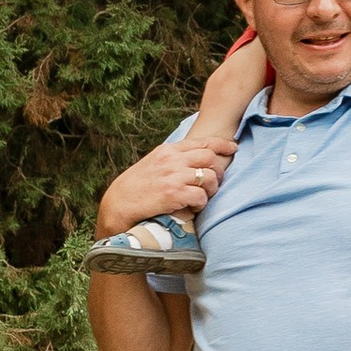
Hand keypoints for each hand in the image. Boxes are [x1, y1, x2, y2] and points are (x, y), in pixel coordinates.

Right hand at [92, 134, 233, 243]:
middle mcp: (172, 160)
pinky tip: (192, 207)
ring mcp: (173, 176)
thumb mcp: (153, 164)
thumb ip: (172, 159)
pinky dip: (201, 203)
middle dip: (218, 171)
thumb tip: (195, 159)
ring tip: (202, 198)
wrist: (118, 204)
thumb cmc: (136, 187)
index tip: (233, 148)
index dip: (221, 144)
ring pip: (209, 177)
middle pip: (210, 158)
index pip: (202, 142)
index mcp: (167, 150)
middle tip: (214, 184)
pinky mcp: (173, 194)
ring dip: (210, 190)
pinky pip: (201, 196)